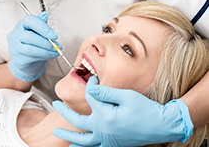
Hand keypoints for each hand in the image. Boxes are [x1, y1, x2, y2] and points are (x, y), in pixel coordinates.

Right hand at [8, 11, 59, 81]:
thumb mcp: (39, 33)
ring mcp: (15, 48)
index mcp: (22, 24)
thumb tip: (45, 14)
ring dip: (45, 51)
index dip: (43, 27)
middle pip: (28, 36)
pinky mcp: (17, 59)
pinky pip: (30, 58)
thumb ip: (41, 24)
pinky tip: (50, 56)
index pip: (29, 21)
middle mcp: (15, 34)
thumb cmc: (34, 44)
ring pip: (29, 49)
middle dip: (45, 42)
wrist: (26, 63)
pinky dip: (43, 57)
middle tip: (56, 46)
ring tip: (55, 52)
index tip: (55, 36)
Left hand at [53, 76, 192, 145]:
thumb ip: (105, 91)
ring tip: (57, 132)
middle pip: (77, 121)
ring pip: (82, 140)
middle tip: (55, 104)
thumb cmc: (146, 110)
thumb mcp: (126, 96)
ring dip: (69, 136)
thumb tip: (90, 86)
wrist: (162, 126)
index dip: (91, 85)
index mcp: (105, 116)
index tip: (92, 78)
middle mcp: (102, 130)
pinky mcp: (113, 144)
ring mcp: (107, 139)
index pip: (91, 97)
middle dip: (65, 112)